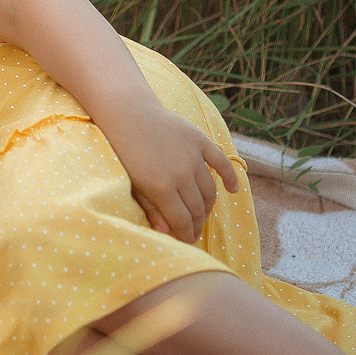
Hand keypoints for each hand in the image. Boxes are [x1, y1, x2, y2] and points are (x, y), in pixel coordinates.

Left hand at [100, 106, 239, 240]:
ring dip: (208, 207)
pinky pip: (221, 162)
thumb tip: (166, 233)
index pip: (182, 221)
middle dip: (197, 225)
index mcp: (161, 188)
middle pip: (198, 209)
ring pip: (209, 191)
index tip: (186, 241)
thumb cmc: (122, 151)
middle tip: (193, 232)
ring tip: (202, 215)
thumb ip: (150, 208)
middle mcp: (181, 174)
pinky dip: (230, 177)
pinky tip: (233, 190)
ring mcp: (192, 157)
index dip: (186, 235)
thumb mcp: (130, 184)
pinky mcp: (199, 141)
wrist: (127, 113)